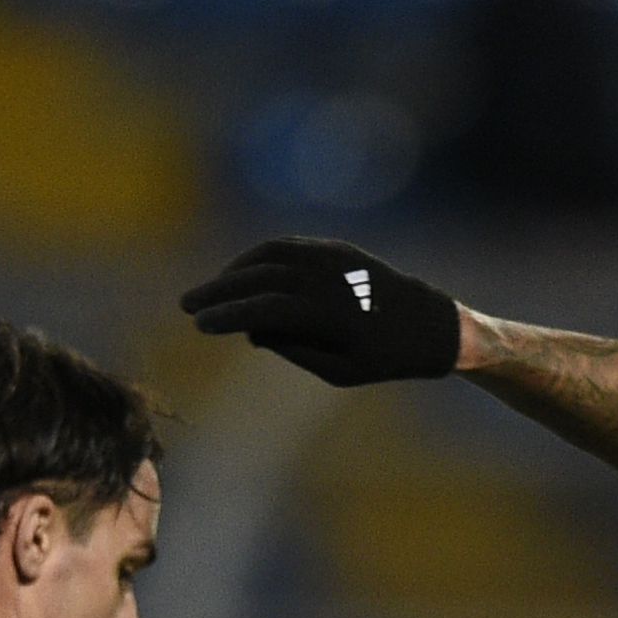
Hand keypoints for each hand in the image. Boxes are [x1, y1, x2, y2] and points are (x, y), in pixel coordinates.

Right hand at [179, 236, 464, 388]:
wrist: (431, 325)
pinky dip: (260, 257)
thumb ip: (293, 349)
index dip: (229, 315)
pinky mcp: (337, 248)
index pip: (267, 309)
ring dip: (236, 270)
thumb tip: (252, 330)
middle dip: (220, 289)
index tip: (200, 325)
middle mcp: (330, 279)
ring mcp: (334, 257)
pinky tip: (241, 273)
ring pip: (271, 255)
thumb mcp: (338, 371)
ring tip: (212, 290)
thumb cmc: (383, 358)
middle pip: (261, 276)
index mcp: (332, 315)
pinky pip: (289, 246)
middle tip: (186, 304)